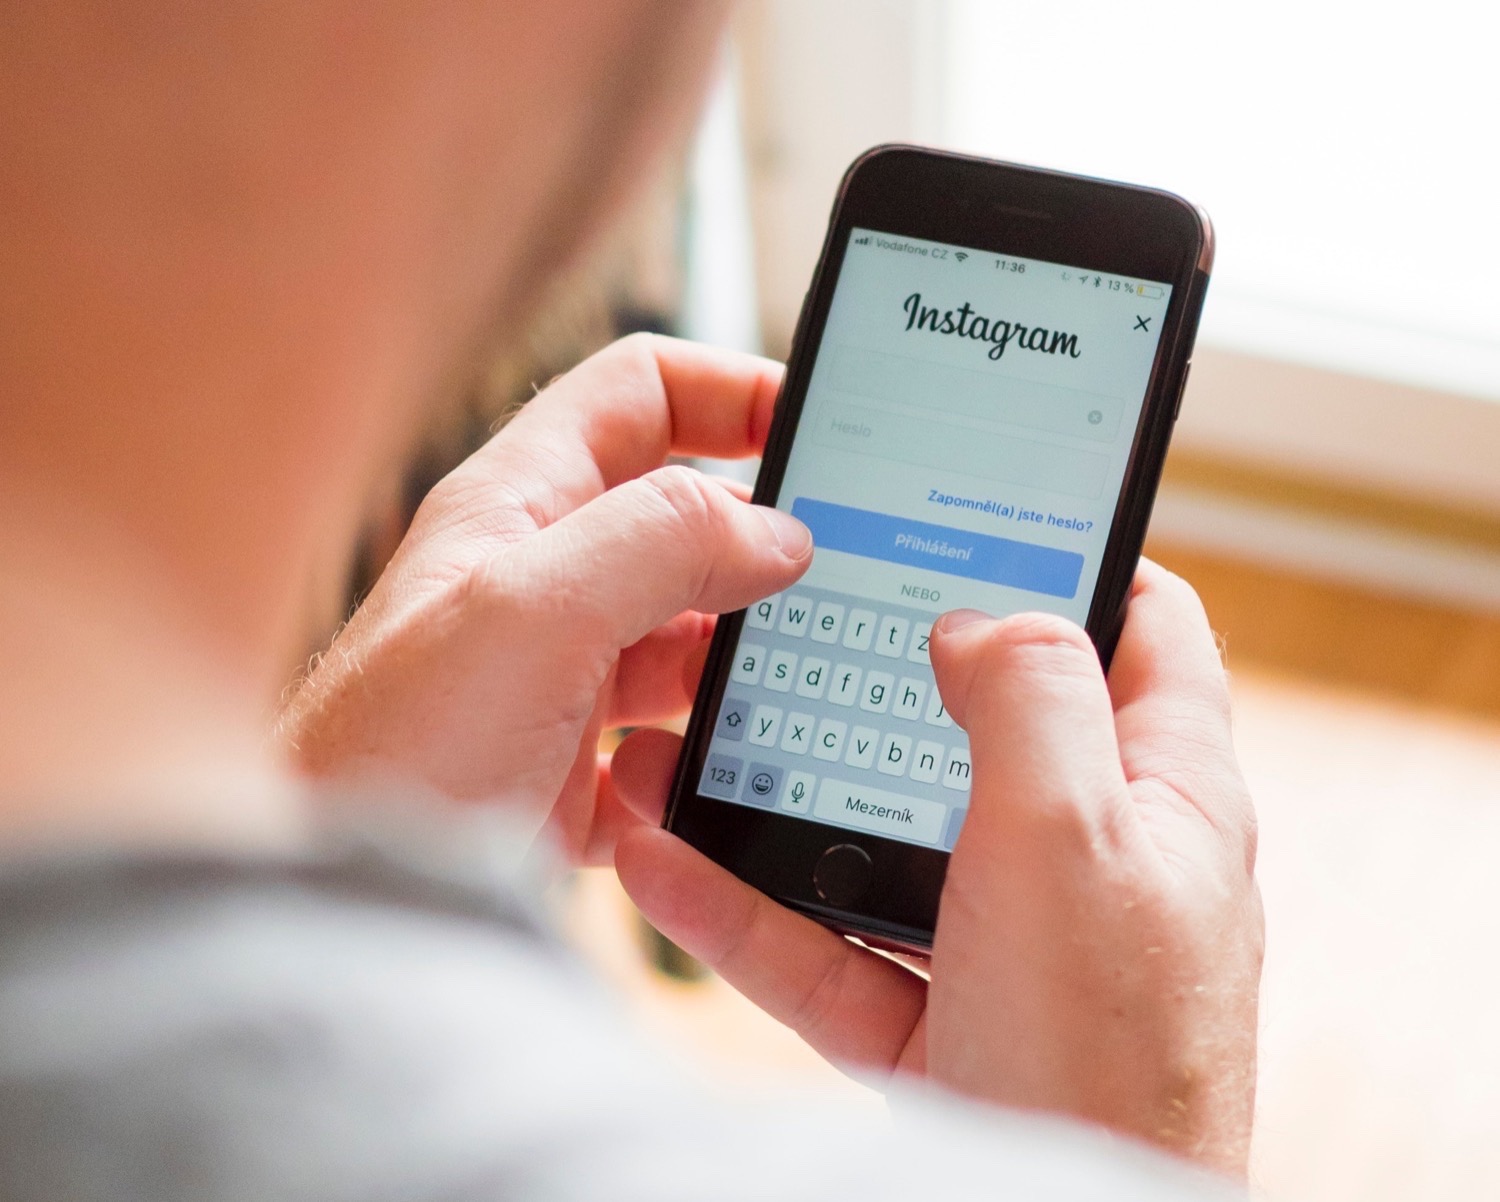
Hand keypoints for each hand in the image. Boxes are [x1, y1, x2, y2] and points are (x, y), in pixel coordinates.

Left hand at [278, 334, 810, 861]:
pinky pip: (669, 744)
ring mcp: (558, 679)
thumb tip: (774, 530)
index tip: (815, 426)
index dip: (728, 390)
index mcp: (518, 507)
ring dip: (741, 663)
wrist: (347, 918)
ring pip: (685, 638)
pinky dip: (703, 762)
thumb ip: (658, 540)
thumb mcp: (532, 612)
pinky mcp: (572, 772)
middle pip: (679, 521)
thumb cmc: (389, 754)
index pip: (638, 395)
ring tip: (792, 684)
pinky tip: (714, 782)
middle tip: (842, 572)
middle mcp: (540, 582)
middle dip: (759, 543)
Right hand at [613, 562, 1261, 1174]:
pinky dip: (747, 906)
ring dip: (782, 793)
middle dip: (881, 676)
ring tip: (681, 737)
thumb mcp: (1071, 836)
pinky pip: (830, 942)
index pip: (1144, 627)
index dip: (1071, 553)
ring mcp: (1008, 938)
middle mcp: (1090, 856)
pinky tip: (656, 859)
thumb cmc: (1104, 1047)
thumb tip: (972, 619)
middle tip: (789, 617)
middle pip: (986, 727)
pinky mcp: (937, 1013)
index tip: (967, 513)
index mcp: (1162, 792)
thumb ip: (1028, 697)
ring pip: (882, 837)